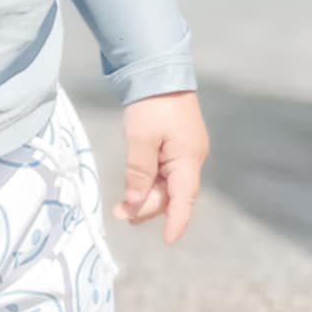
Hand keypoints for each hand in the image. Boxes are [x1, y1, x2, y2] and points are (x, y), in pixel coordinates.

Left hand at [112, 91, 208, 244]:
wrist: (159, 71)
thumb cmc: (152, 104)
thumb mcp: (140, 138)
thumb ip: (139, 171)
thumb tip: (135, 200)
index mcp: (188, 158)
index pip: (184, 199)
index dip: (176, 222)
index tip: (168, 240)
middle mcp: (191, 158)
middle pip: (172, 194)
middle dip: (147, 207)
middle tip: (120, 215)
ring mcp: (185, 152)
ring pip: (168, 184)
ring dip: (146, 196)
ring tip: (122, 208)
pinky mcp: (177, 145)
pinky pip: (165, 172)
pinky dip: (150, 182)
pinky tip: (135, 188)